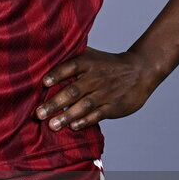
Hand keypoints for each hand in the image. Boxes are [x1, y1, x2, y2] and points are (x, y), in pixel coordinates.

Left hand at [35, 46, 159, 131]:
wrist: (140, 70)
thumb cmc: (107, 64)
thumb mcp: (91, 55)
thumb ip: (71, 55)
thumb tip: (44, 52)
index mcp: (88, 63)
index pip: (71, 66)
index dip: (57, 74)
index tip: (44, 83)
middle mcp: (95, 78)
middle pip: (73, 90)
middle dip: (55, 103)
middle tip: (39, 113)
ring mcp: (105, 93)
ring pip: (84, 106)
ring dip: (67, 116)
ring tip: (52, 125)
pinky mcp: (113, 106)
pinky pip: (98, 115)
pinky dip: (85, 121)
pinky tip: (73, 126)